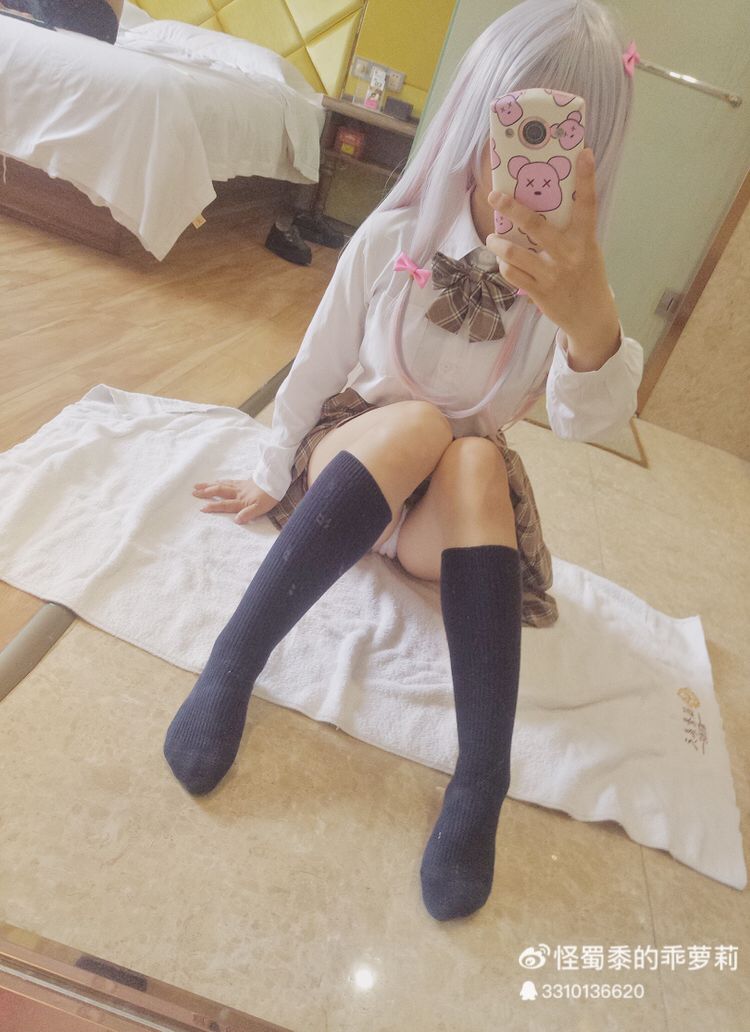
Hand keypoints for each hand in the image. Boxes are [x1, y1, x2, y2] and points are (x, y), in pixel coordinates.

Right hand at [192, 477, 278, 523]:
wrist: (276, 482)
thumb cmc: (269, 497)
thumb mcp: (261, 509)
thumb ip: (248, 514)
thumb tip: (236, 520)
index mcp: (241, 501)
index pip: (224, 504)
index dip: (213, 506)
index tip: (201, 508)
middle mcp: (237, 493)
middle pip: (219, 491)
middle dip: (206, 492)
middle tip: (193, 493)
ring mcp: (240, 486)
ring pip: (221, 484)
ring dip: (209, 485)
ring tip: (198, 485)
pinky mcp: (244, 481)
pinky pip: (228, 481)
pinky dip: (220, 481)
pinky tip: (216, 481)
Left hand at [484, 147, 618, 345]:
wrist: (591, 318)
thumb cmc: (586, 276)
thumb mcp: (586, 251)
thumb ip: (569, 232)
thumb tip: (538, 207)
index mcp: (585, 240)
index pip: (588, 204)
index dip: (587, 177)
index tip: (584, 152)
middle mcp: (569, 255)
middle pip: (535, 225)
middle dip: (511, 208)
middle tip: (494, 196)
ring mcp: (552, 274)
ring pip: (513, 253)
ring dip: (497, 244)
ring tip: (492, 239)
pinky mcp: (539, 292)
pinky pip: (512, 273)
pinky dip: (504, 264)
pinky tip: (504, 261)